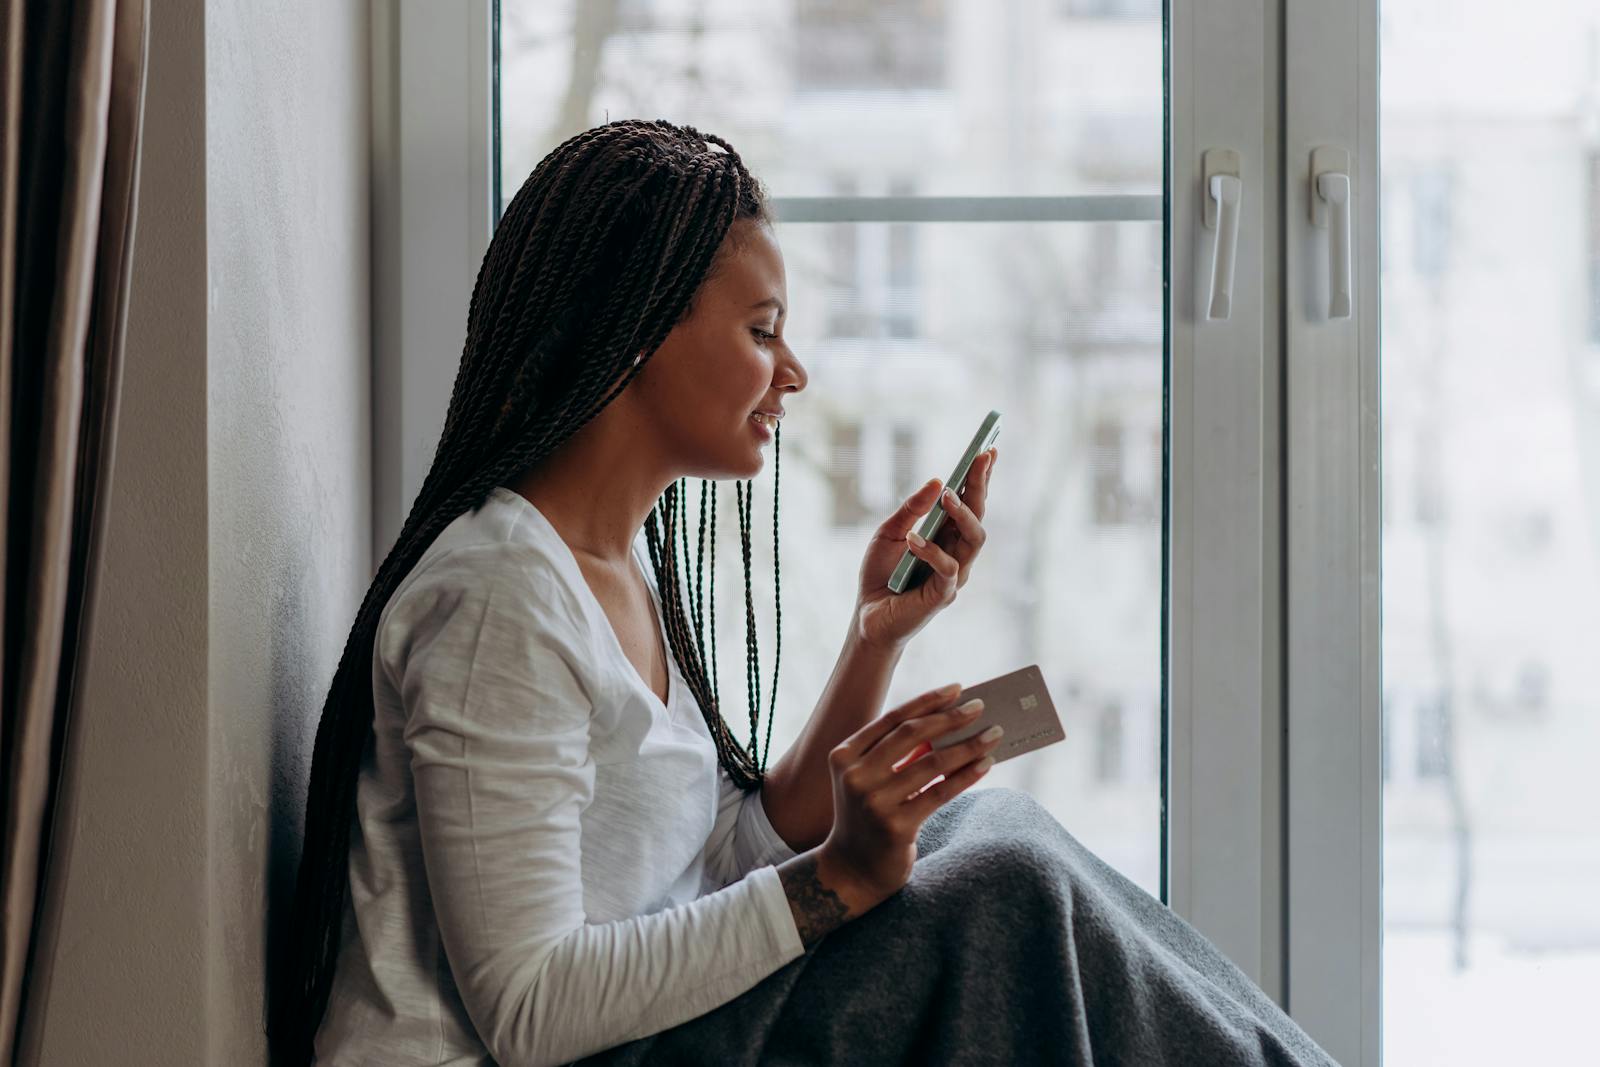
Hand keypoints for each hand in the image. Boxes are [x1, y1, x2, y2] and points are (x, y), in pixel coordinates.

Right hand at [816, 683, 1002, 906]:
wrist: (852, 870)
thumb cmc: (868, 816)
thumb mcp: (871, 779)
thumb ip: (898, 753)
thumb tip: (948, 722)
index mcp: (844, 755)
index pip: (892, 719)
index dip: (927, 701)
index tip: (957, 689)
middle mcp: (855, 776)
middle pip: (911, 735)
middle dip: (950, 717)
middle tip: (979, 707)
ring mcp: (874, 802)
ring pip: (932, 763)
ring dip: (967, 746)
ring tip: (992, 735)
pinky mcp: (896, 827)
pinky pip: (940, 793)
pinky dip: (966, 776)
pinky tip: (985, 764)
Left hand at [852, 446, 997, 650]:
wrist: (866, 615)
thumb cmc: (880, 574)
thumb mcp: (889, 533)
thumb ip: (911, 509)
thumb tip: (936, 480)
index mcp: (946, 536)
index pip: (970, 503)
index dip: (980, 477)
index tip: (987, 449)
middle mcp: (957, 552)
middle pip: (979, 516)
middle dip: (981, 485)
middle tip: (981, 458)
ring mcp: (954, 574)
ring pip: (974, 540)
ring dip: (963, 514)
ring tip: (948, 495)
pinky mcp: (943, 595)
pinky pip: (948, 568)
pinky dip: (931, 551)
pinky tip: (913, 539)